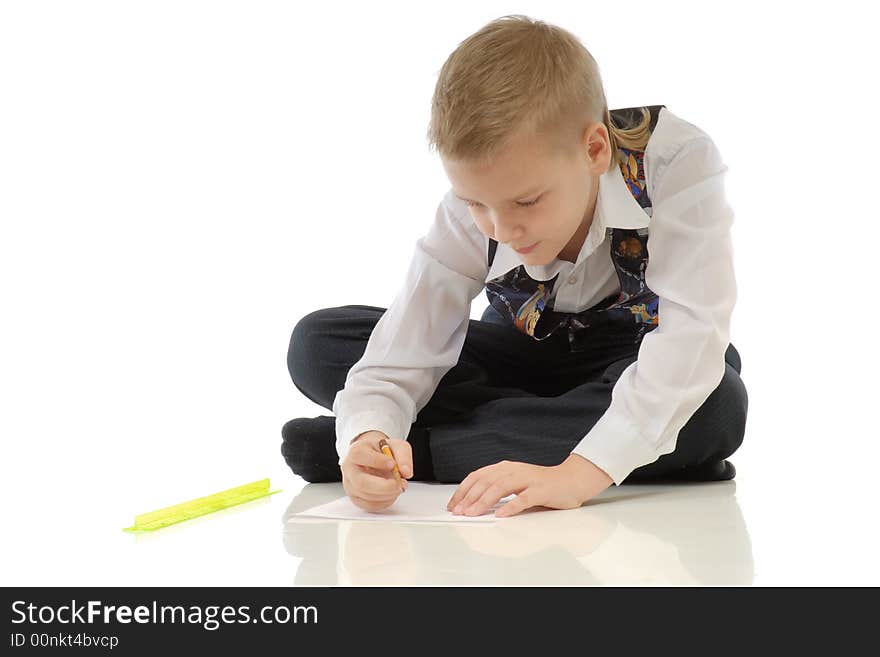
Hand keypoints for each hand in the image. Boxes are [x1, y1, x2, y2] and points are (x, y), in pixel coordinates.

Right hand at [341, 430, 412, 511]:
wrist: (374, 456)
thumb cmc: (382, 450)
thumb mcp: (396, 445)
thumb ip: (403, 455)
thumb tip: (406, 472)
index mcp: (357, 451)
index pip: (360, 456)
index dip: (377, 461)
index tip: (392, 464)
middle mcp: (350, 468)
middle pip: (361, 482)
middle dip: (384, 487)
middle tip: (398, 484)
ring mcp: (351, 484)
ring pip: (366, 496)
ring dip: (387, 494)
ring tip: (398, 486)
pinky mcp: (355, 497)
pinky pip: (369, 505)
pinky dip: (384, 502)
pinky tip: (391, 494)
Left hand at [446, 454, 613, 517]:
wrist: (571, 480)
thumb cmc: (541, 484)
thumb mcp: (515, 483)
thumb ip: (496, 489)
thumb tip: (472, 504)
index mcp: (505, 468)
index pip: (478, 476)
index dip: (463, 490)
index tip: (453, 505)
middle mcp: (514, 470)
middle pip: (486, 481)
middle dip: (469, 497)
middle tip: (459, 512)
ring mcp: (528, 479)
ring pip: (501, 487)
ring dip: (484, 501)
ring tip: (473, 513)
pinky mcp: (541, 490)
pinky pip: (524, 498)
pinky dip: (511, 506)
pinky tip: (501, 515)